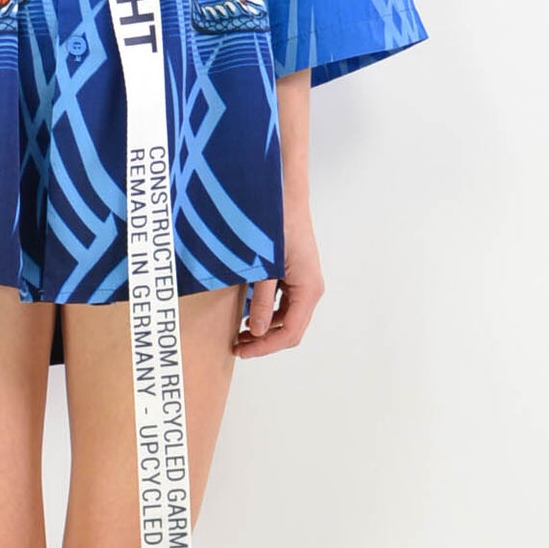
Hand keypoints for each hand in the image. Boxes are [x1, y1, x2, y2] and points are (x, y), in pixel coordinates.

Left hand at [233, 217, 322, 356]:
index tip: (242, 350)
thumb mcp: (265, 266)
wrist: (285, 197)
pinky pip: (285, 303)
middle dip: (265, 341)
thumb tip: (258, 331)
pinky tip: (249, 312)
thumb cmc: (277, 225)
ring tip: (241, 333)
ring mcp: (304, 282)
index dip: (266, 347)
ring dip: (266, 329)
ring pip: (288, 318)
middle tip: (238, 345)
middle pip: (291, 329)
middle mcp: (311, 289)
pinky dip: (268, 313)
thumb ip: (262, 300)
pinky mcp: (296, 275)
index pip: (291, 333)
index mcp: (308, 289)